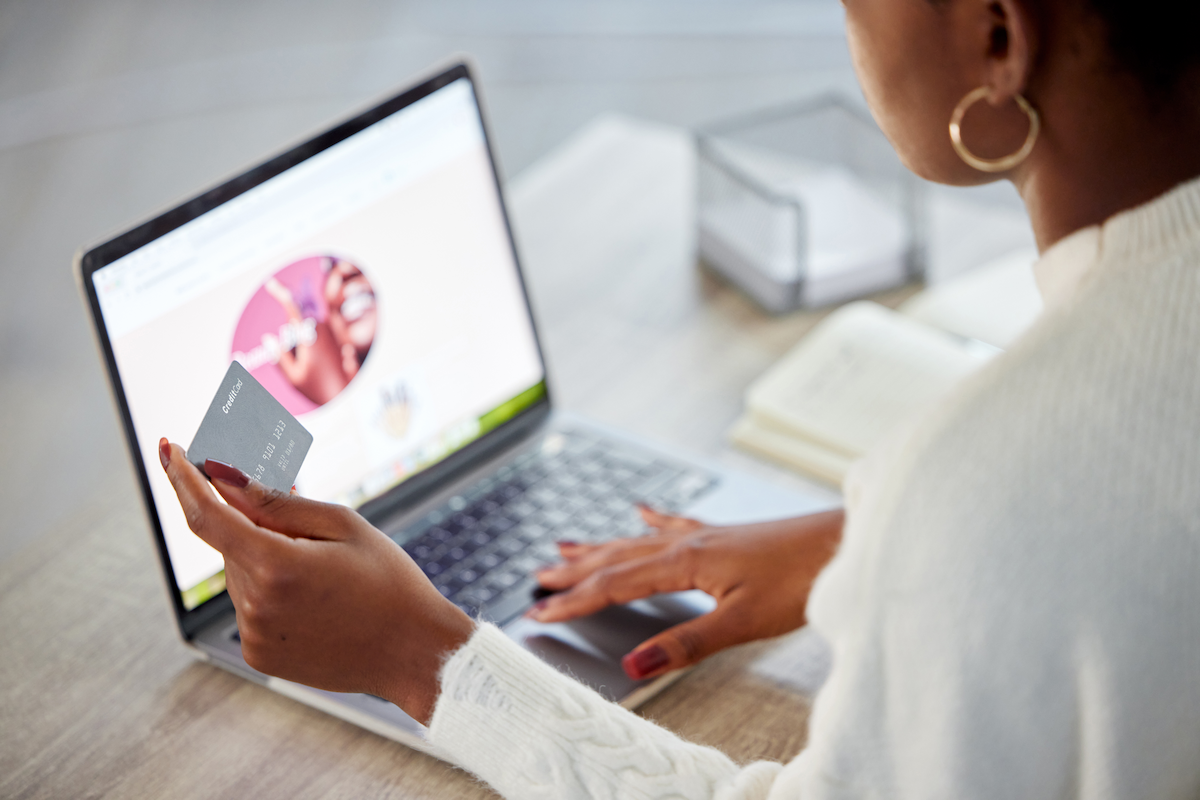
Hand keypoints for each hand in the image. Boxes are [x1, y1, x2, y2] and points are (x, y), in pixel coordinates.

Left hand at [158, 439, 473, 724]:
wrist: (415, 651)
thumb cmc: (388, 580)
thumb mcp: (343, 525)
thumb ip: (276, 502)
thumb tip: (225, 477)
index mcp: (276, 565)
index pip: (206, 515)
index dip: (182, 478)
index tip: (169, 448)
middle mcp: (256, 605)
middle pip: (233, 543)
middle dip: (256, 525)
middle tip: (308, 530)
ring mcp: (255, 635)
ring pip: (240, 575)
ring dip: (267, 559)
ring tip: (325, 575)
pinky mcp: (259, 656)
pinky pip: (251, 607)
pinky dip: (271, 592)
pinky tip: (317, 600)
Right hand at [532, 506, 843, 679]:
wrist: (845, 541)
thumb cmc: (802, 576)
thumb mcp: (741, 622)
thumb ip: (685, 643)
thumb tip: (635, 663)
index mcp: (686, 561)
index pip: (616, 584)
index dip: (576, 600)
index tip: (541, 612)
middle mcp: (689, 541)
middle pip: (618, 556)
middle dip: (575, 570)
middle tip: (537, 578)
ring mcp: (706, 534)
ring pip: (638, 540)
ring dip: (599, 546)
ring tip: (566, 544)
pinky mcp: (725, 535)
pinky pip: (673, 523)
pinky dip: (649, 520)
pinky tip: (641, 510)